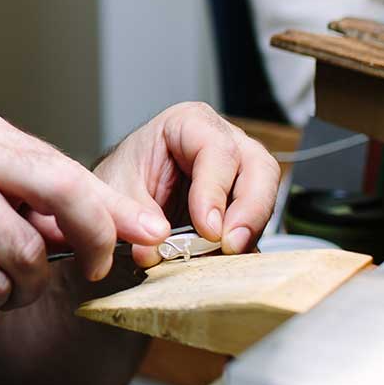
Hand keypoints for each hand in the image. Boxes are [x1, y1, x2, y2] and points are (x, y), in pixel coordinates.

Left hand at [93, 102, 278, 267]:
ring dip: (250, 228)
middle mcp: (224, 141)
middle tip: (229, 246)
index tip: (207, 229)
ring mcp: (239, 170)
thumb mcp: (117, 189)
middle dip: (249, 210)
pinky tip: (227, 261)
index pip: (217, 150)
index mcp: (190, 123)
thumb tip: (152, 251)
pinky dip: (246, 242)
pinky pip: (258, 220)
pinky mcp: (243, 202)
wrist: (120, 190)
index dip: (215, 191)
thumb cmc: (124, 174)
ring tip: (227, 256)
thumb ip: (134, 216)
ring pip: (266, 193)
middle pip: (258, 168)